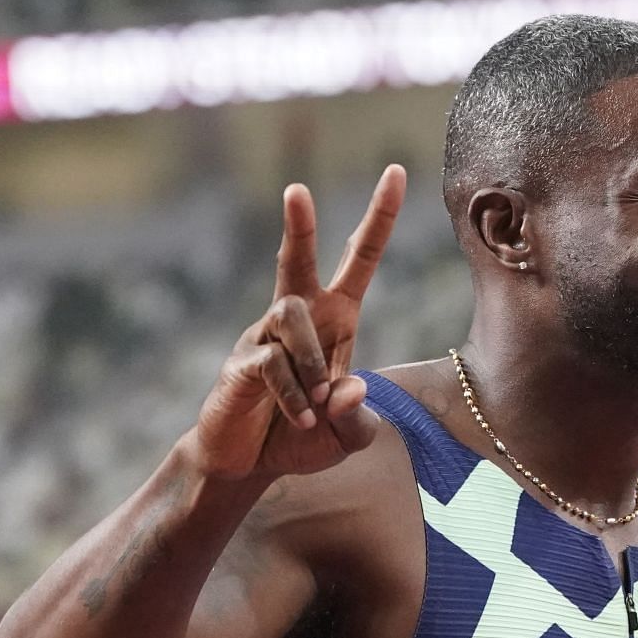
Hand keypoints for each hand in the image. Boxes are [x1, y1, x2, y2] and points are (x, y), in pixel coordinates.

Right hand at [188, 165, 406, 480]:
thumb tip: (349, 386)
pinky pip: (271, 363)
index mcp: (336, 321)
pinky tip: (302, 420)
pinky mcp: (241, 364)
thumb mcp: (349, 435)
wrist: (246, 465)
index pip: (360, 259)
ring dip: (312, 364)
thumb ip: (358, 416)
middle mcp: (298, 320)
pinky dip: (294, 395)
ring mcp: (264, 339)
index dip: (379, 218)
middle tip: (296, 190)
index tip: (396, 172)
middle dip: (299, 227)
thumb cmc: (304, 439)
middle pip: (298, 260)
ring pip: (292, 319)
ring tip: (315, 409)